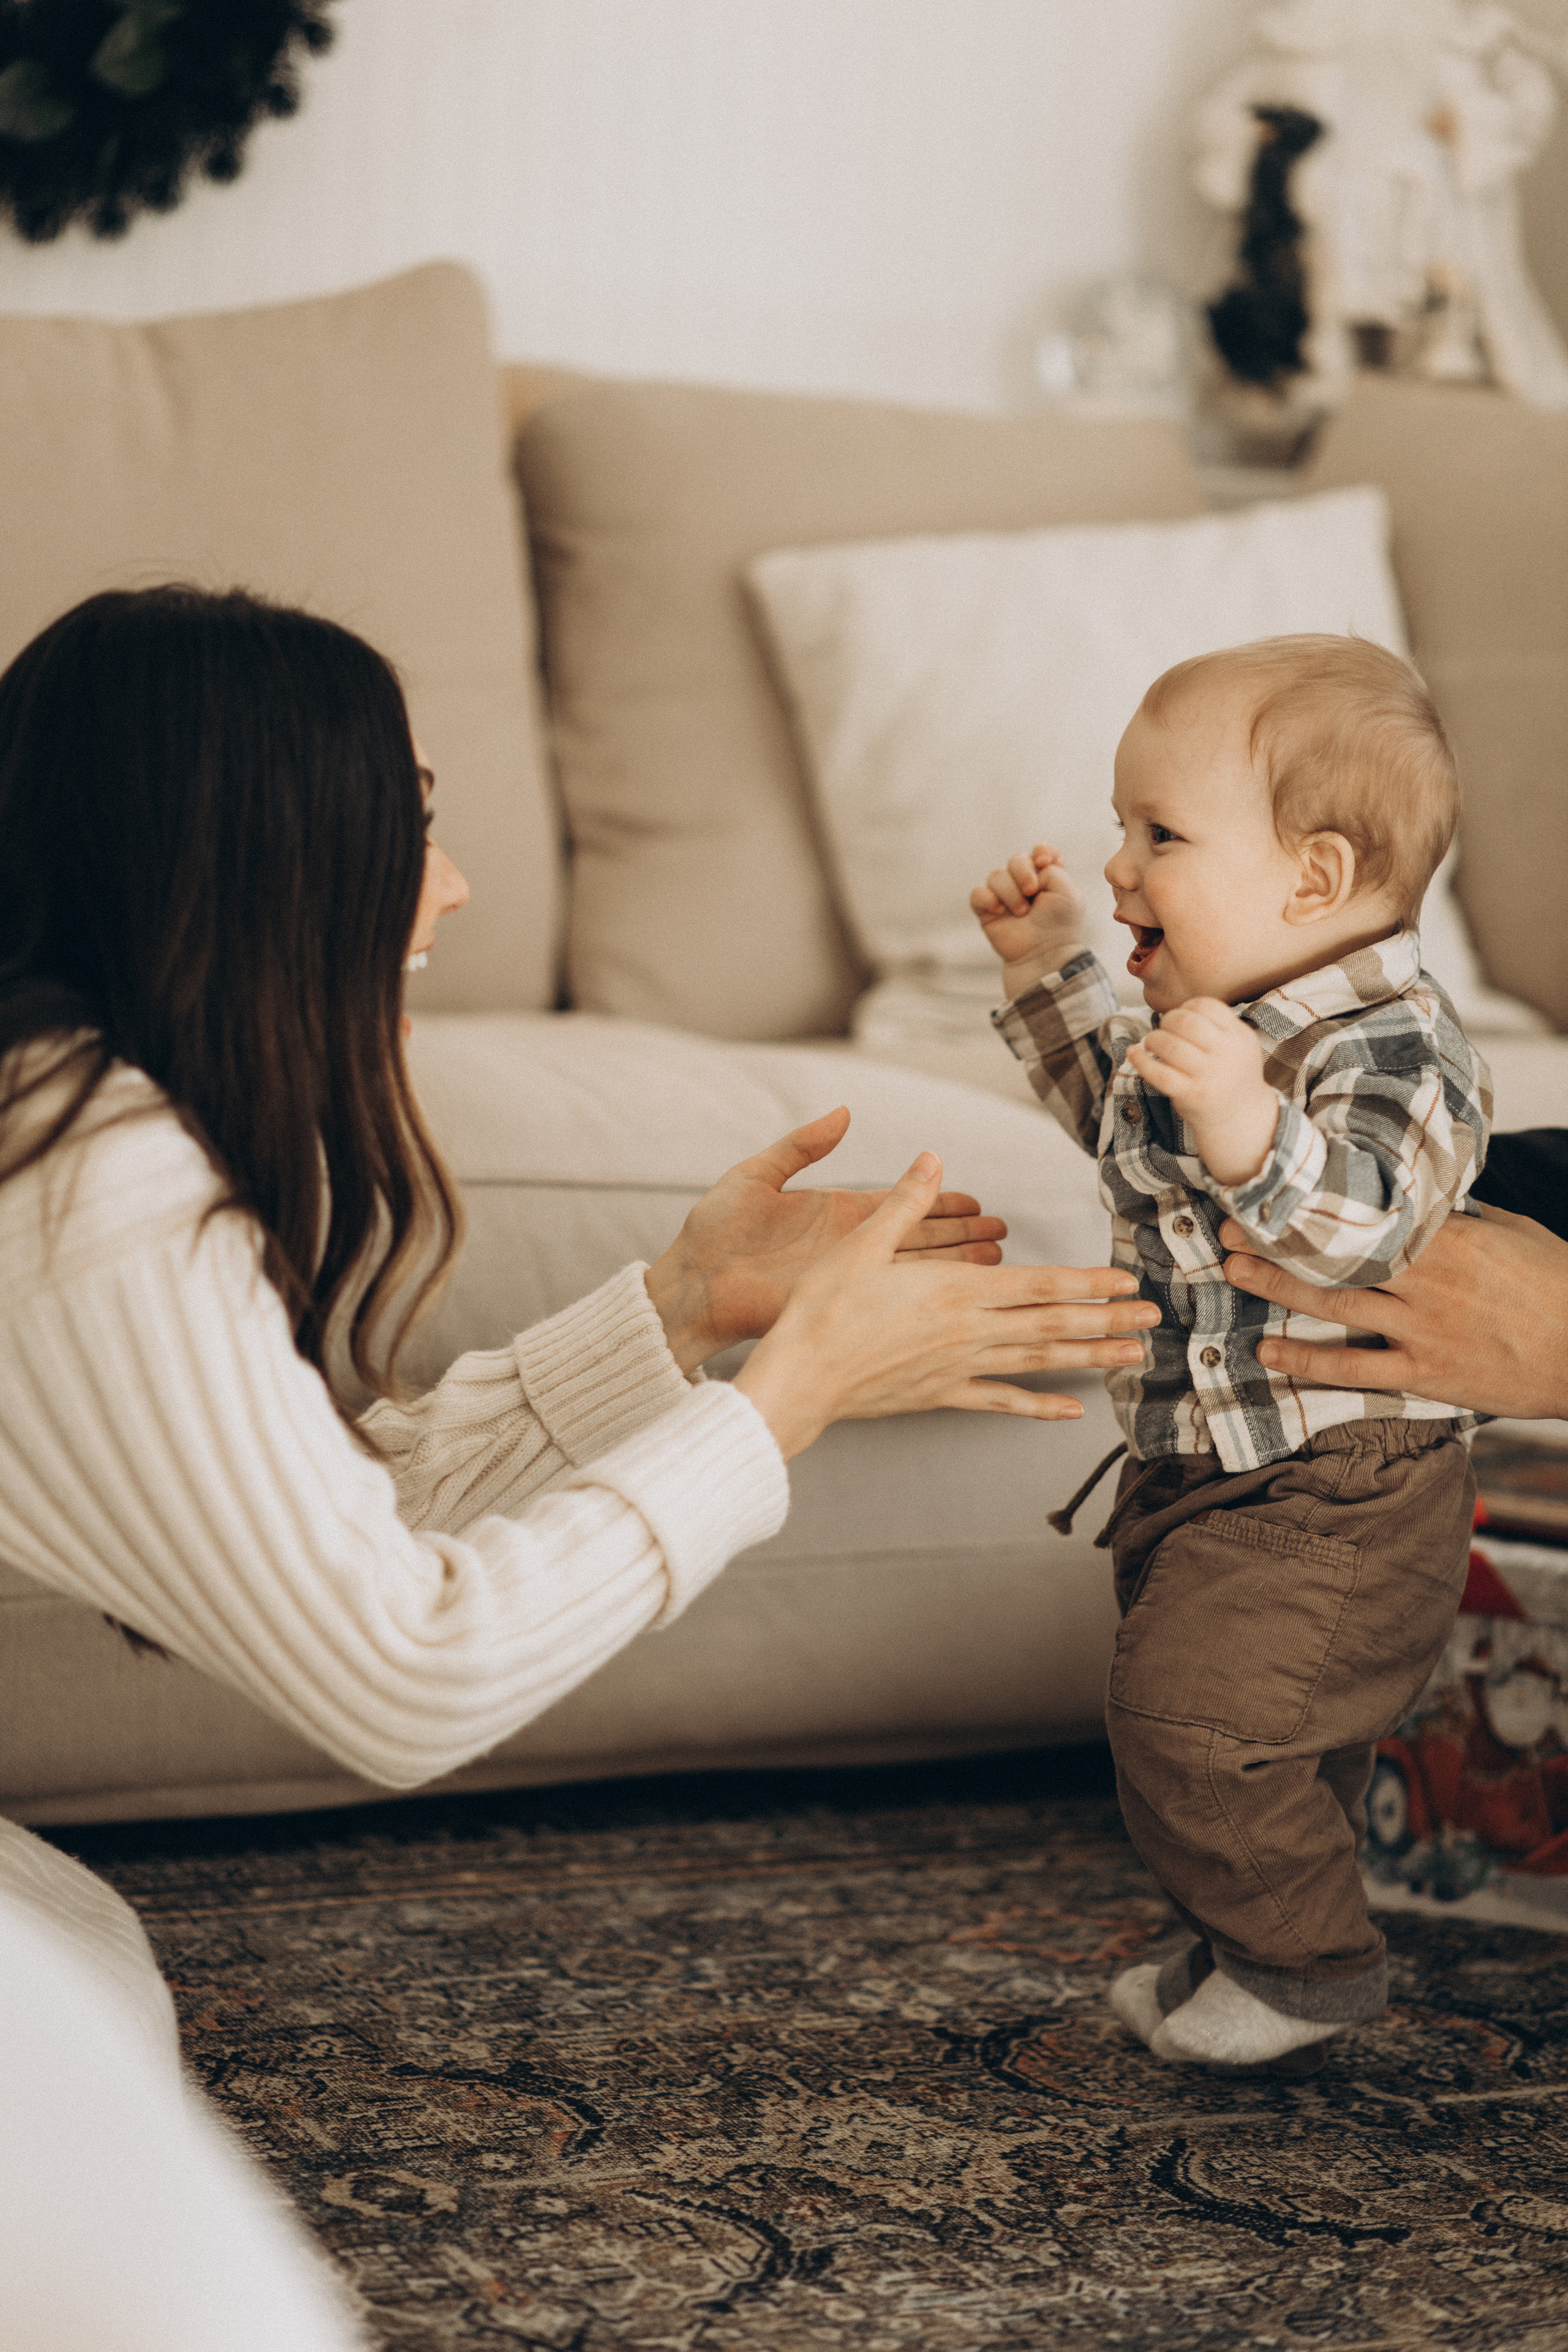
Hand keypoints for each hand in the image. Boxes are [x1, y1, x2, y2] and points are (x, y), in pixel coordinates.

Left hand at [644, 1107, 1007, 1372]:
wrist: (689, 1281)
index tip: (977, 1201)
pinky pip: (888, 1297)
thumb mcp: (757, 1174)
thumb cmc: (713, 1229)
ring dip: (954, 1265)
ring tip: (995, 1261)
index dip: (939, 1200)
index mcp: (836, 1210)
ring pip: (913, 1269)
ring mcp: (845, 1277)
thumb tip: (844, 1111)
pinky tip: (955, 1293)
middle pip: (919, 1236)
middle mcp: (848, 1245)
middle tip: (1002, 1233)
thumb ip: (803, 1144)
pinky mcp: (835, 1302)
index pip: (901, 1202)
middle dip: (962, 1235)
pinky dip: (923, 1294)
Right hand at [735, 1149, 1159, 1459]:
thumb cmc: (821, 1310)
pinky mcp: (941, 1396)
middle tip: (1153, 1318)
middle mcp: (969, 1332)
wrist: (797, 1379)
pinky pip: (1001, 1401)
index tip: (1128, 1280)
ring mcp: (959, 1368)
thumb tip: (932, 1158)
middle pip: (1053, 1323)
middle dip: (1107, 1319)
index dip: (1088, 1281)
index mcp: (956, 1291)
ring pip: (1039, 1362)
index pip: (1040, 1284)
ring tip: (1133, 1357)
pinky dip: (1038, 1407)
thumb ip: (904, 1203)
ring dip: (1090, 1358)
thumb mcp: (860, 1244)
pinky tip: (1070, 1412)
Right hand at [970, 844, 1085, 998]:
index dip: (1041, 851)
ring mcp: (1005, 897)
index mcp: (1048, 878)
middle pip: (1016, 859)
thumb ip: (1052, 869)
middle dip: (1023, 871)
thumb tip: (1028, 871)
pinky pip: (978, 893)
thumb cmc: (1060, 925)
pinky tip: (999, 912)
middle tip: (1032, 891)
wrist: (1044, 953)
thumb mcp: (1068, 892)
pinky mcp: (987, 912)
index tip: (1045, 862)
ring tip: (1022, 913)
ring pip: (996, 875)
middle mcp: (1026, 885)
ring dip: (1010, 892)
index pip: (1040, 851)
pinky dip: (988, 899)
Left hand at [1126, 998, 1278, 1185]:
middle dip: (1167, 1021)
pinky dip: (1139, 1060)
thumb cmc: (1231, 1074)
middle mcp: (1225, 1054)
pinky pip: (1158, 1073)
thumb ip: (1218, 1025)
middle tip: (1164, 1030)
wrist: (1239, 1117)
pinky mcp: (1189, 1094)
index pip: (1207, 1006)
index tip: (1181, 1018)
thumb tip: (1179, 1010)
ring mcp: (1207, 1076)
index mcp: (1239, 1036)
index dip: (1187, 1007)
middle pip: (1186, 1022)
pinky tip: (1134, 1053)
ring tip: (1153, 1044)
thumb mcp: (1239, 1045)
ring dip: (1153, 1039)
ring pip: (1169, 1045)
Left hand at [1221, 1203, 1567, 1421]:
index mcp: (1447, 1240)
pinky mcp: (1427, 1375)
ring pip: (1335, 1306)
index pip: (1366, 1217)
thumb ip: (1461, 1219)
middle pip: (1336, 1258)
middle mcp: (1426, 1282)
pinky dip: (1309, 1364)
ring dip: (1278, 1291)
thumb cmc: (1558, 1285)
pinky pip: (1356, 1370)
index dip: (1315, 1206)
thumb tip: (1424, 1198)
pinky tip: (1270, 1356)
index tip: (1276, 1192)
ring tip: (1234, 1275)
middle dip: (1276, 1244)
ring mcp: (1423, 1330)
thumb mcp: (1512, 1234)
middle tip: (1228, 1232)